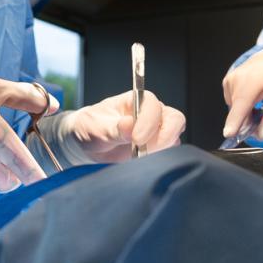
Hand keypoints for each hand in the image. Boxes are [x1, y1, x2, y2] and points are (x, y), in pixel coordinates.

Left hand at [51, 90, 186, 162]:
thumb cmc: (91, 128)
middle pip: (175, 119)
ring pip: (174, 137)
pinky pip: (168, 153)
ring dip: (161, 149)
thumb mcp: (96, 128)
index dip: (149, 122)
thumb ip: (113, 128)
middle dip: (164, 136)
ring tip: (139, 157)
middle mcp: (151, 113)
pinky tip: (142, 162)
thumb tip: (129, 124)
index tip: (136, 138)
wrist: (87, 145)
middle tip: (144, 151)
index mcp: (136, 100)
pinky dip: (159, 159)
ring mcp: (157, 130)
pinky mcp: (157, 148)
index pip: (153, 106)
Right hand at [222, 44, 262, 140]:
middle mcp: (237, 79)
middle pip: (241, 117)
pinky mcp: (228, 85)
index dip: (235, 122)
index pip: (241, 105)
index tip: (229, 135)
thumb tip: (262, 134)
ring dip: (257, 121)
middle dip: (260, 128)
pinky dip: (250, 113)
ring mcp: (230, 82)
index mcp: (253, 79)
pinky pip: (238, 109)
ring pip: (240, 115)